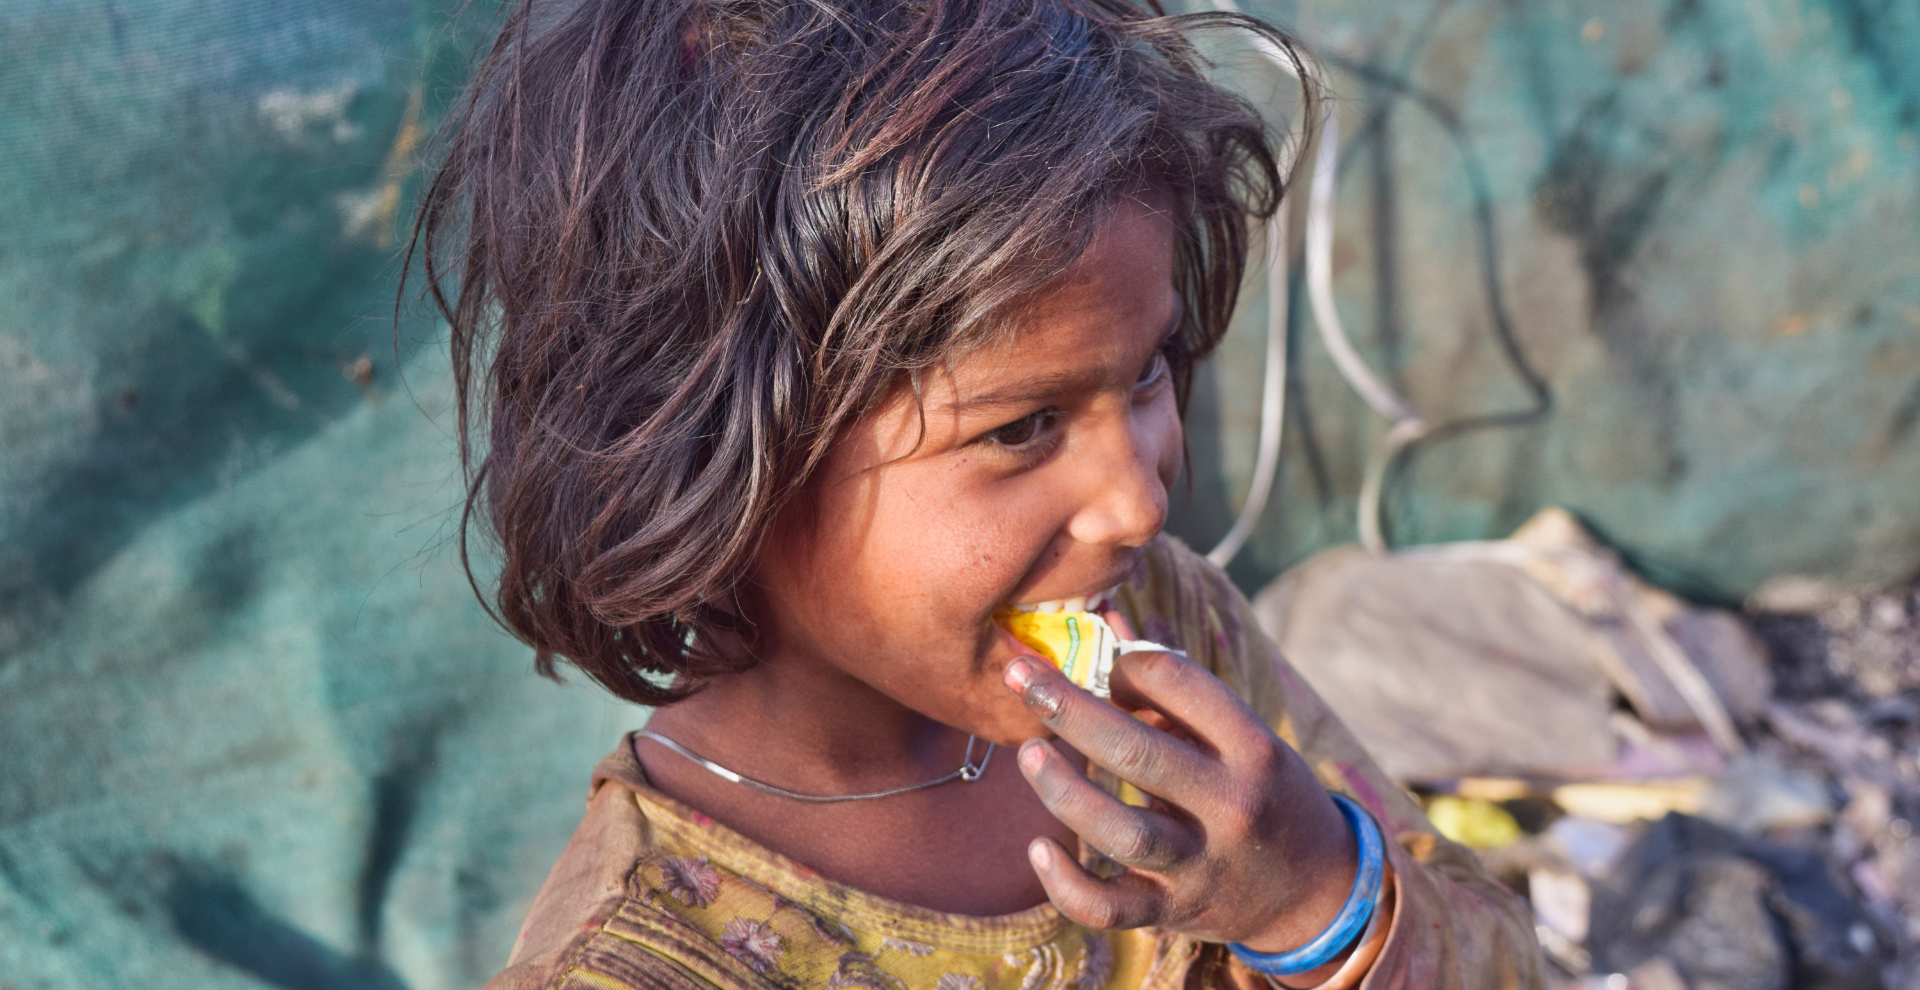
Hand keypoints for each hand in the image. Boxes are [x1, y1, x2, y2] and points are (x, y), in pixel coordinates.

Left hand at [1001, 611, 1358, 967]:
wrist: (1314, 893)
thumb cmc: (1262, 792)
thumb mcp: (1241, 737)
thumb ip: (1175, 692)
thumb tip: (1104, 631)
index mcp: (1251, 747)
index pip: (1180, 683)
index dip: (1126, 663)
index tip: (1098, 663)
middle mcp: (1230, 805)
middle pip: (1137, 751)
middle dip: (1068, 707)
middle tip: (1020, 676)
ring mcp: (1200, 865)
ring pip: (1121, 831)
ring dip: (1064, 790)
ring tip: (1030, 753)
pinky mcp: (1172, 912)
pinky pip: (1109, 907)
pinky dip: (1066, 884)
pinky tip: (1039, 849)